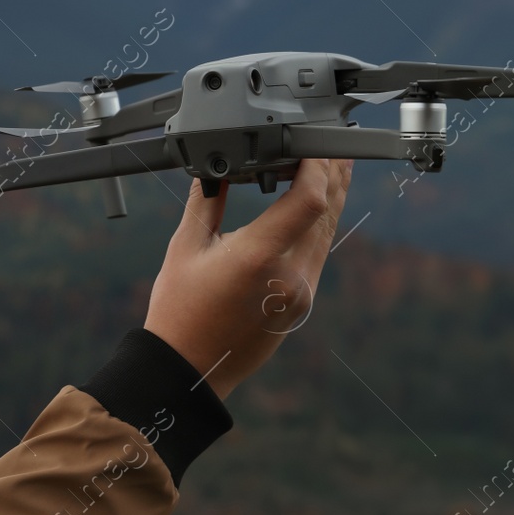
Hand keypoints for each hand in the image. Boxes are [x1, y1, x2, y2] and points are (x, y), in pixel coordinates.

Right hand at [144, 158, 352, 399]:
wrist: (188, 371)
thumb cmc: (179, 311)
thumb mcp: (185, 247)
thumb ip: (207, 199)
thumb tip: (219, 164)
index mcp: (259, 257)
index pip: (309, 200)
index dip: (318, 167)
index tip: (313, 143)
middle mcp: (289, 276)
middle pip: (327, 212)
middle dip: (333, 174)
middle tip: (335, 144)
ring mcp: (301, 293)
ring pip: (328, 233)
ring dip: (333, 198)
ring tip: (335, 167)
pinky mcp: (302, 304)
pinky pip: (319, 253)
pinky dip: (321, 224)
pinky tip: (317, 207)